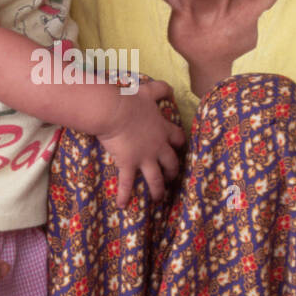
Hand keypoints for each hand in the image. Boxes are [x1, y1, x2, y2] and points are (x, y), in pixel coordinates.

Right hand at [99, 81, 185, 207]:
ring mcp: (144, 157)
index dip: (180, 144)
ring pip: (156, 178)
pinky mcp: (129, 164)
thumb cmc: (130, 100)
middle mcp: (157, 146)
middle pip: (171, 162)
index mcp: (162, 129)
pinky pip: (127, 183)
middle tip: (171, 178)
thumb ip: (161, 89)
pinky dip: (125, 195)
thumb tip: (172, 89)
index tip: (180, 149)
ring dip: (158, 190)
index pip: (177, 138)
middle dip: (173, 171)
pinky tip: (122, 206)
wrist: (115, 110)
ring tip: (158, 199)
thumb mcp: (148, 91)